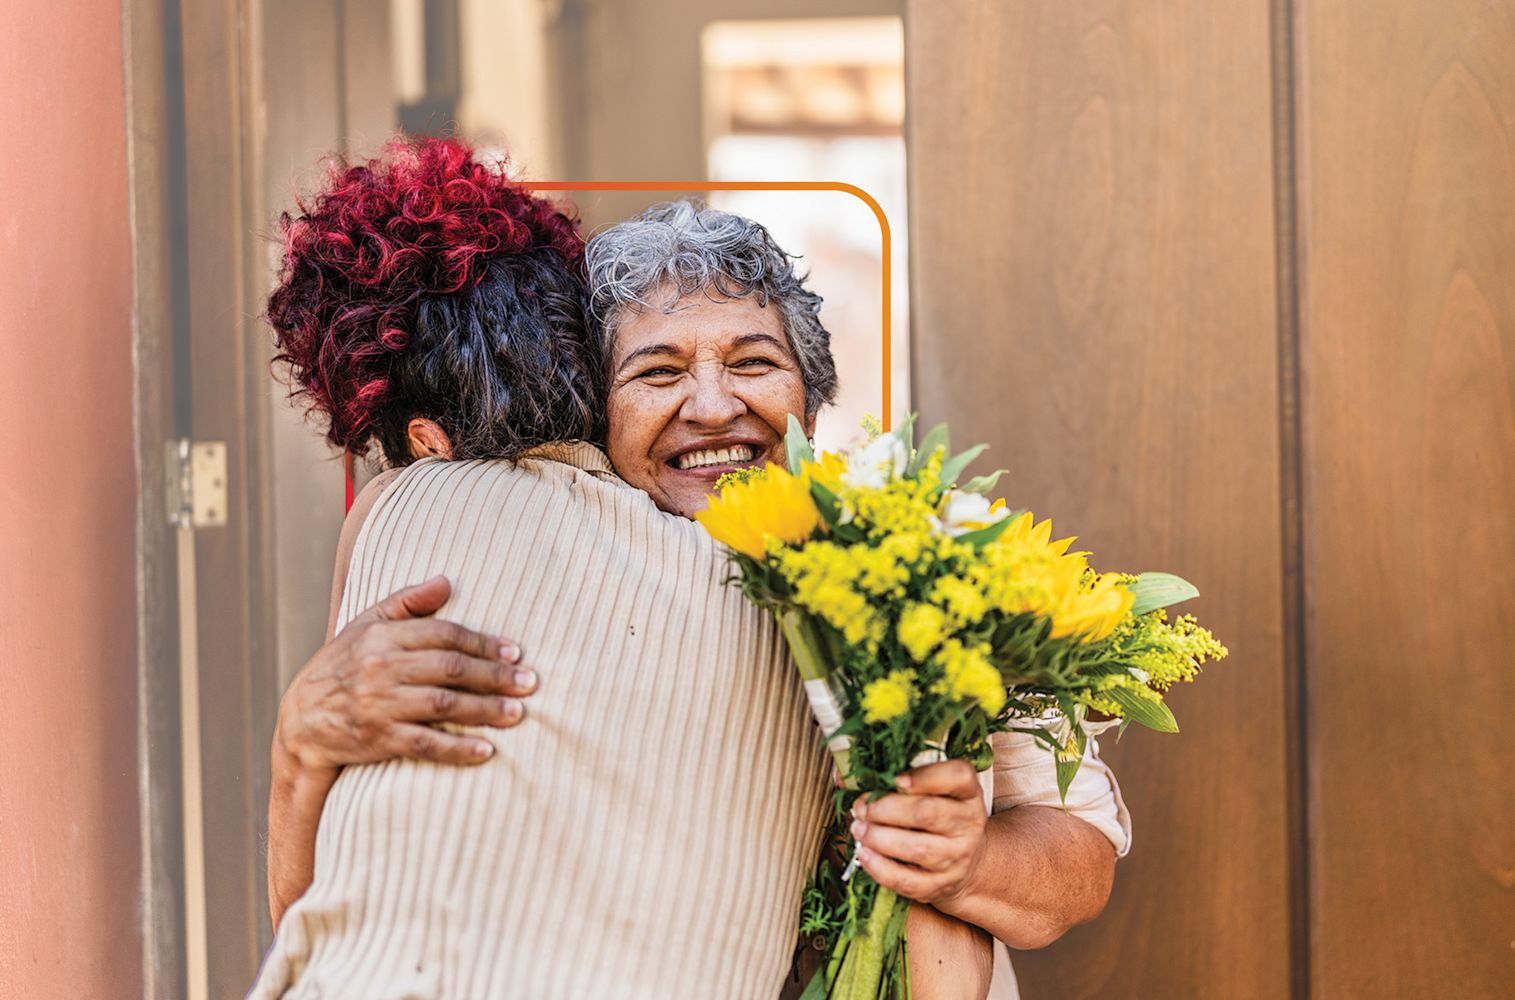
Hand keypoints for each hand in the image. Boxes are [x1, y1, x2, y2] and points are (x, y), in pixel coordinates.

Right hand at [274, 575, 534, 777]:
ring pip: (442, 704)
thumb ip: (407, 602)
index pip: (444, 634)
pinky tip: (486, 751)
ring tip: (518, 714)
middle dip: (494, 676)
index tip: (516, 653)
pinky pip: (424, 743)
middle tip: (530, 683)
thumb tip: (446, 580)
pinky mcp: (377, 739)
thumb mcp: (366, 625)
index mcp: (382, 636)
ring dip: (485, 710)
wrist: (300, 722)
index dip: (484, 643)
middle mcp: (381, 667)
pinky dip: (457, 748)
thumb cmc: (343, 667)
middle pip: (450, 668)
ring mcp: (379, 704)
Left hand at [850, 759, 987, 910]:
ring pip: (917, 848)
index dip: (926, 776)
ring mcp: (956, 857)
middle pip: (927, 813)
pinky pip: (907, 880)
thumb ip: (893, 779)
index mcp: (967, 792)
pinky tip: (865, 854)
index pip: (958, 776)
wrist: (964, 862)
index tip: (896, 778)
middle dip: (886, 809)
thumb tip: (843, 776)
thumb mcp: (928, 791)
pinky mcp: (939, 885)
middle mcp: (967, 823)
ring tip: (859, 829)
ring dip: (879, 837)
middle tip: (862, 807)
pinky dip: (880, 868)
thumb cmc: (936, 816)